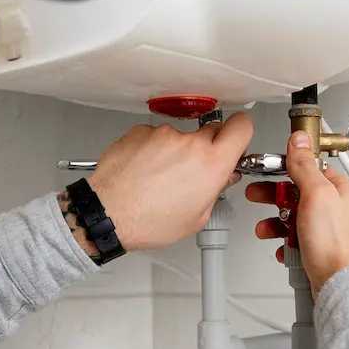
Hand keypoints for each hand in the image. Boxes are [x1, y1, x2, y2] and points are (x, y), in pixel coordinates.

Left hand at [87, 112, 252, 250]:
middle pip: (211, 131)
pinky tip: (143, 171)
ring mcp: (162, 134)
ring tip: (159, 178)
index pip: (241, 127)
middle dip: (207, 147)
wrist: (107, 214)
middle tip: (194, 170)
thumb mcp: (196, 218)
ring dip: (175, 151)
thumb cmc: (148, 221)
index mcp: (211, 164)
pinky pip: (154, 136)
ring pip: (180, 136)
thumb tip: (221, 178)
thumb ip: (215, 191)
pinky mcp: (140, 131)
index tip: (236, 139)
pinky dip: (152, 150)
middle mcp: (189, 143)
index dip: (241, 132)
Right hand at [246, 130, 348, 292]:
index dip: (286, 168)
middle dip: (275, 198)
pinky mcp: (322, 251)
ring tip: (266, 229)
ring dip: (277, 223)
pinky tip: (283, 247)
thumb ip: (305, 166)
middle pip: (299, 194)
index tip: (268, 170)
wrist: (340, 285)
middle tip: (258, 196)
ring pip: (295, 219)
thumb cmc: (336, 244)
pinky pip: (297, 241)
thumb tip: (299, 140)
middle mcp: (338, 209)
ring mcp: (330, 232)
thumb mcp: (317, 194)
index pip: (310, 169)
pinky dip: (286, 243)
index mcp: (341, 190)